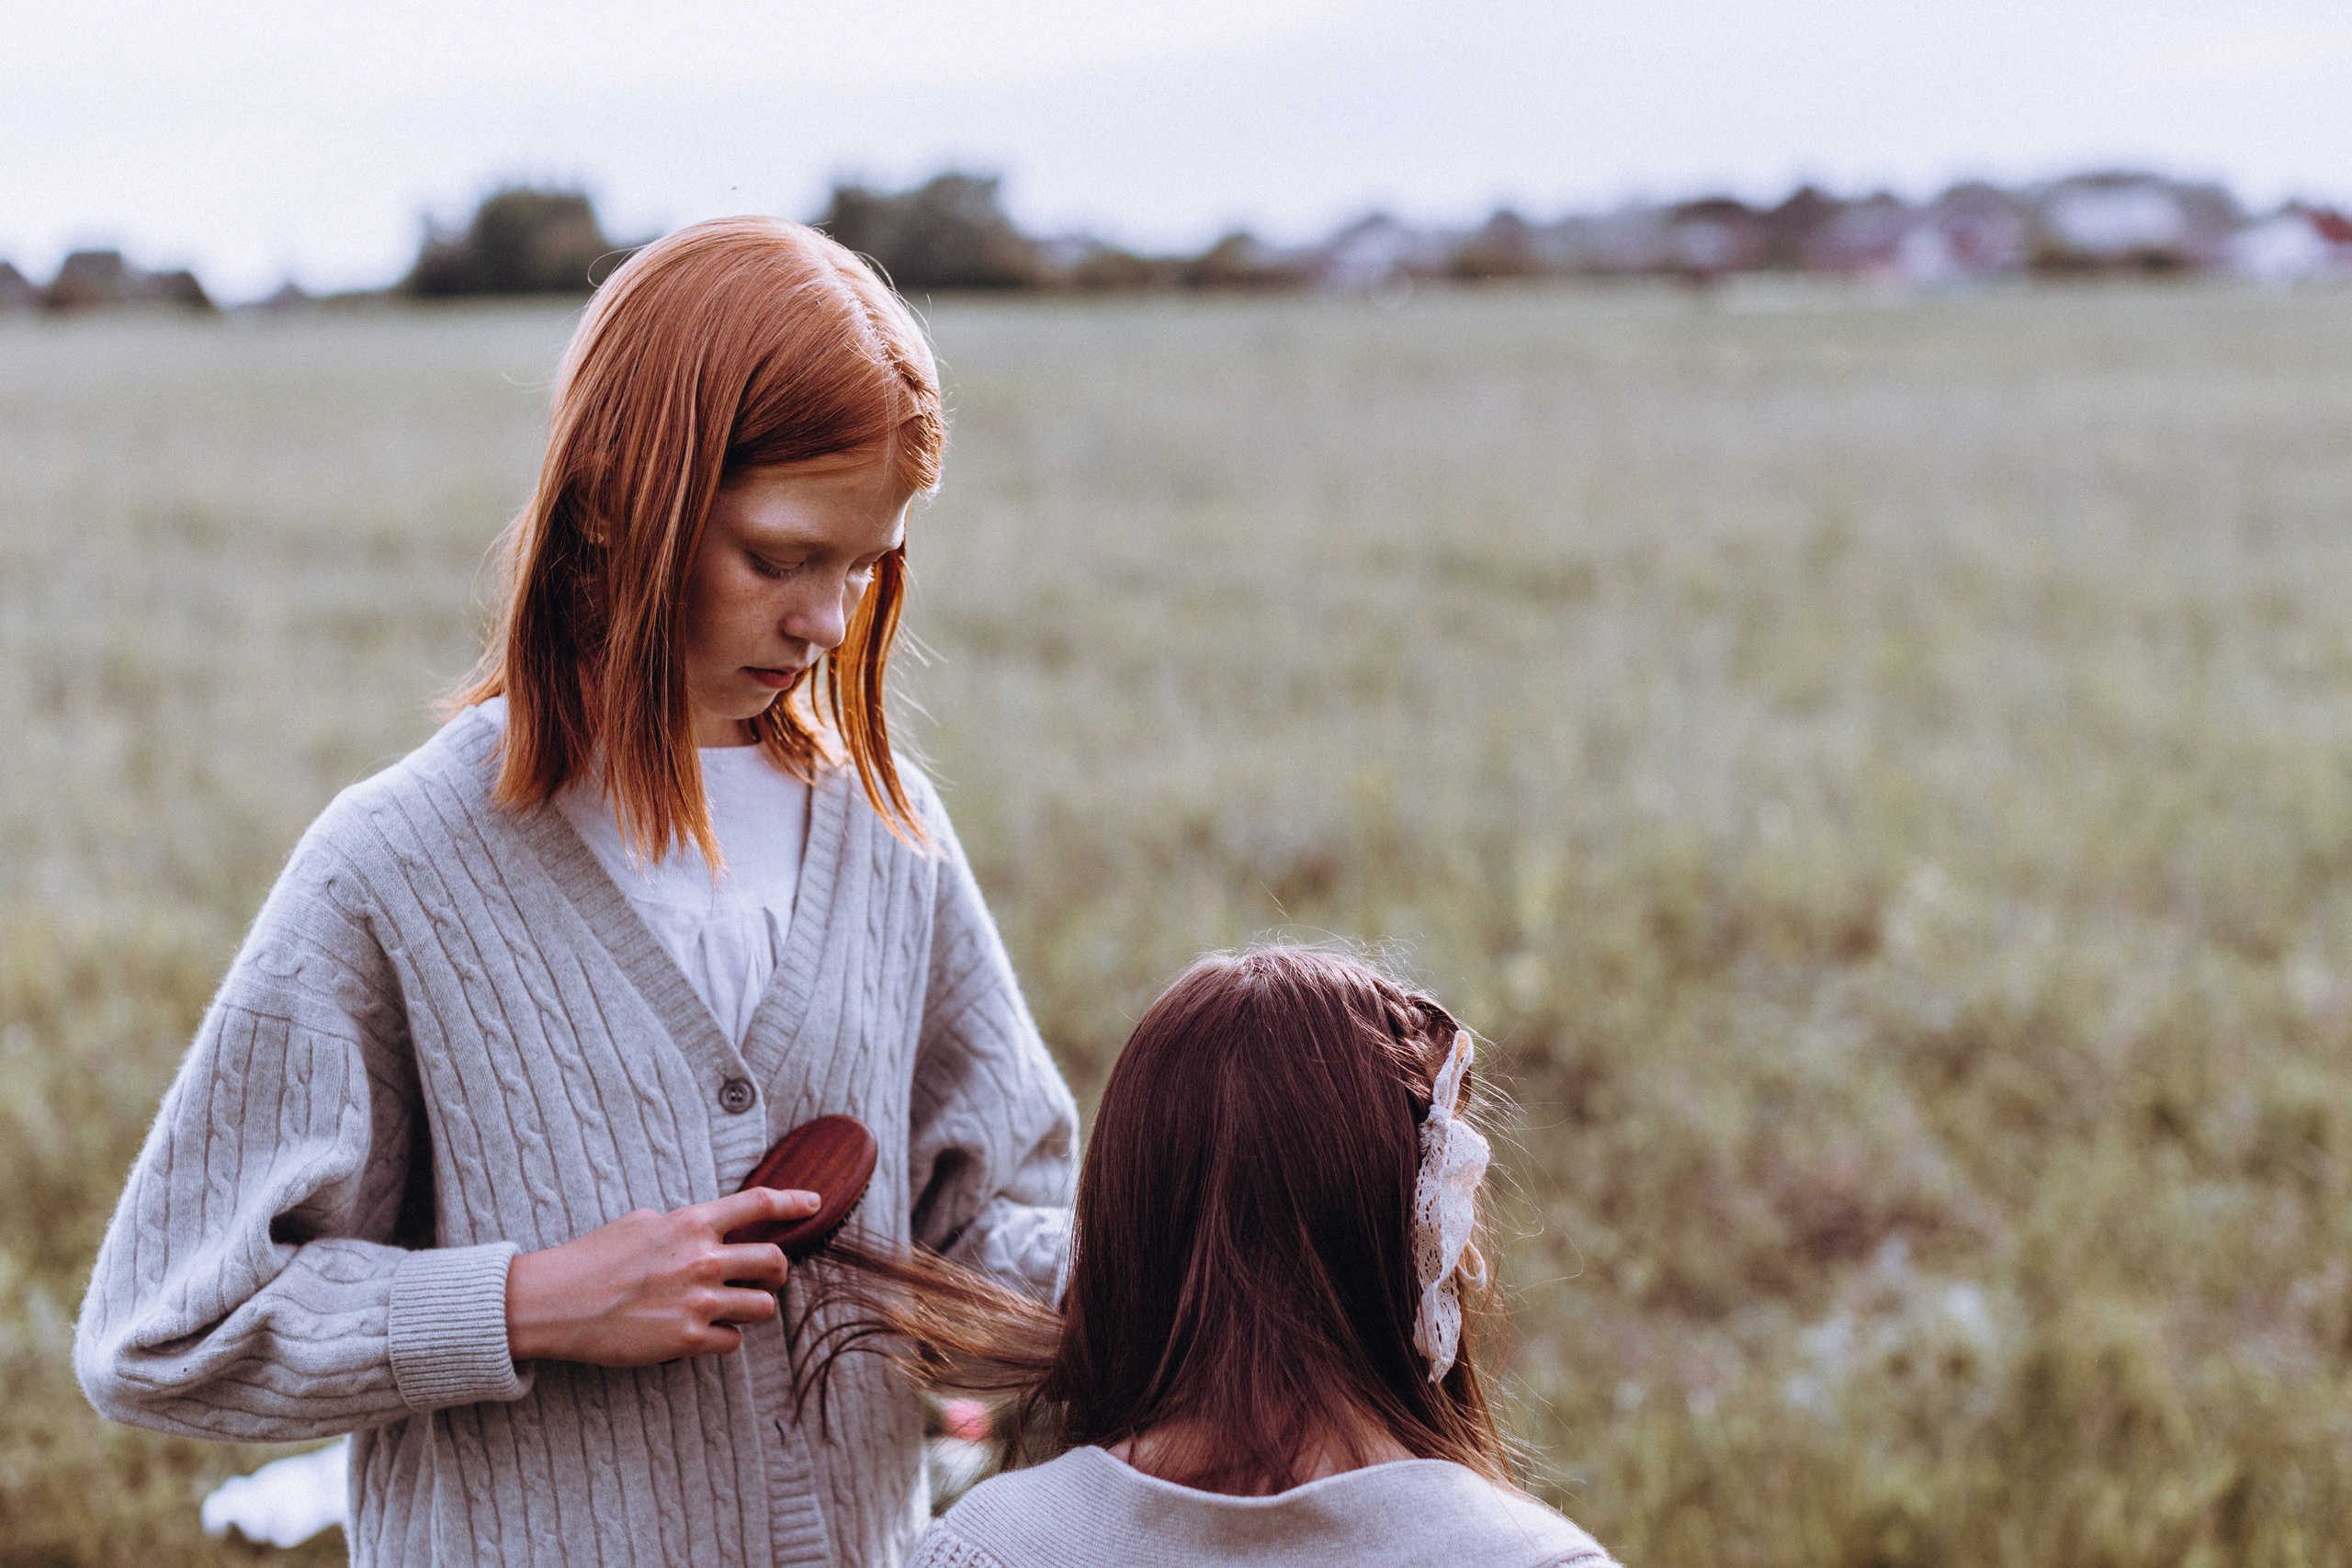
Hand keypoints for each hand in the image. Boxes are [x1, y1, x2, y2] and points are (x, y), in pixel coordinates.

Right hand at [504, 1186, 820, 1365]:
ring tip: (729, 1307)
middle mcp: (702, 1259)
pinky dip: (725, 1337)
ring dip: (753, 1307)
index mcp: (692, 1222)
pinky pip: (734, 1341)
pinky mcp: (688, 1340)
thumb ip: (683, 1225)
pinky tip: (704, 1331)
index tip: (814, 1205)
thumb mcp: (641, 1222)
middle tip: (766, 1277)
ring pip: (763, 1307)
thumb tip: (708, 1230)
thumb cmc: (593, 1258)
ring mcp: (698, 1302)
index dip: (794, 1203)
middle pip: (775, 1263)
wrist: (555, 1303)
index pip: (759, 1205)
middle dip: (777, 1271)